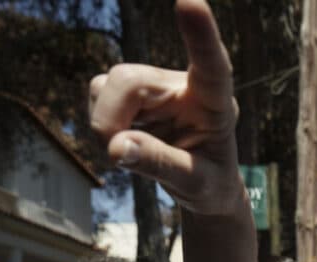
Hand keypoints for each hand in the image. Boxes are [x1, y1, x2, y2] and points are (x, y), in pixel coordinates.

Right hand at [88, 0, 245, 215]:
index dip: (200, 35)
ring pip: (109, 83)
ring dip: (106, 121)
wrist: (204, 187)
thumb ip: (159, 164)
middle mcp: (185, 85)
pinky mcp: (133, 91)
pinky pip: (99, 93)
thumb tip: (116, 146)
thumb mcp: (194, 184)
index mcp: (216, 103)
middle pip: (130, 80)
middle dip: (111, 118)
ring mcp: (156, 85)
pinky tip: (125, 138)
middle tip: (115, 154)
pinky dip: (101, 120)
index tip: (190, 1)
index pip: (211, 66)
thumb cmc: (209, 183)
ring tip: (130, 153)